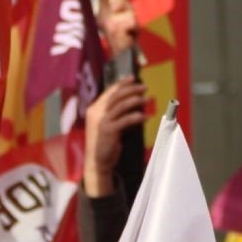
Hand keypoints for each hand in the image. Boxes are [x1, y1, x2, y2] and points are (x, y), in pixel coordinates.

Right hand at [83, 78, 146, 196]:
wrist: (97, 162)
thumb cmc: (104, 143)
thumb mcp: (107, 125)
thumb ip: (115, 114)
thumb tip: (133, 102)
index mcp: (94, 109)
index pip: (109, 92)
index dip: (121, 84)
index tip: (133, 78)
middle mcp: (96, 113)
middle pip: (116, 95)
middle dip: (131, 89)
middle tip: (144, 87)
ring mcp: (101, 121)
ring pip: (121, 105)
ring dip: (136, 100)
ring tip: (147, 100)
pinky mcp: (108, 130)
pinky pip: (126, 119)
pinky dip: (136, 117)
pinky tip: (145, 117)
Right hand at [103, 0, 138, 55]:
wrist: (122, 60)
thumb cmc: (123, 39)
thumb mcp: (125, 19)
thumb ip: (124, 4)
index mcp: (102, 15)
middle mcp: (103, 19)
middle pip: (123, 3)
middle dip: (130, 12)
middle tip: (130, 27)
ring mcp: (109, 25)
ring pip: (131, 14)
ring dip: (136, 25)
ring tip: (130, 36)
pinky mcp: (118, 31)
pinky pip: (134, 23)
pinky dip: (136, 32)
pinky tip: (130, 41)